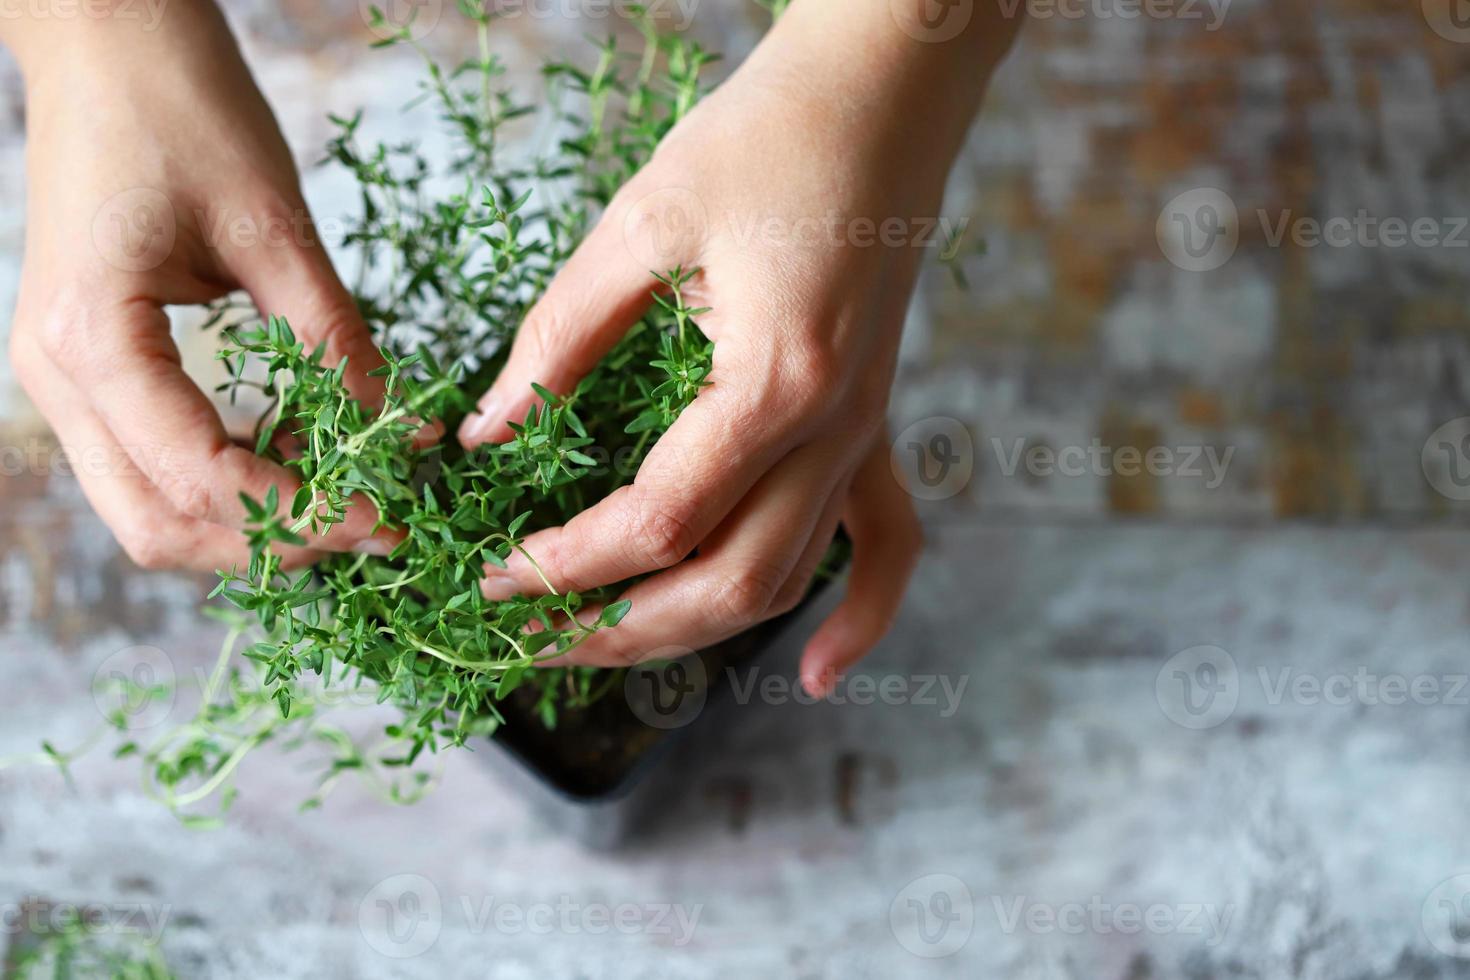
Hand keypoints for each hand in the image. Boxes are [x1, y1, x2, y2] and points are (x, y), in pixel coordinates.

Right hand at [4, 5, 401, 570]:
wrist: (110, 43)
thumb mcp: (276, 227)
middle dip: (271, 541)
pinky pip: (157, 462)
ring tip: (350, 497)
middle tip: (374, 524)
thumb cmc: (182, 108)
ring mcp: (68, 378)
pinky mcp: (97, 367)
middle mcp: (60, 376)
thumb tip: (404, 436)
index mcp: (91, 338)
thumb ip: (335, 340)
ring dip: (251, 523)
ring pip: (152, 507)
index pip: (198, 478)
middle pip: (158, 526)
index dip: (301, 512)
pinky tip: (304, 455)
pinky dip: (232, 481)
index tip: (390, 513)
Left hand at [459, 1, 1012, 693]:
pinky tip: (816, 674)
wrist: (883, 93)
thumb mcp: (643, 224)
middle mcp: (837, 427)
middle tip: (526, 638)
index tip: (491, 576)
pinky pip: (887, 544)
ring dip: (691, 630)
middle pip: (729, 582)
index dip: (565, 565)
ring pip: (787, 579)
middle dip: (617, 630)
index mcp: (776, 378)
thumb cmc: (768, 134)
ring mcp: (866, 432)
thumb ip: (559, 339)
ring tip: (604, 646)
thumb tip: (488, 432)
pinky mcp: (876, 422)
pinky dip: (860, 618)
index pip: (659, 520)